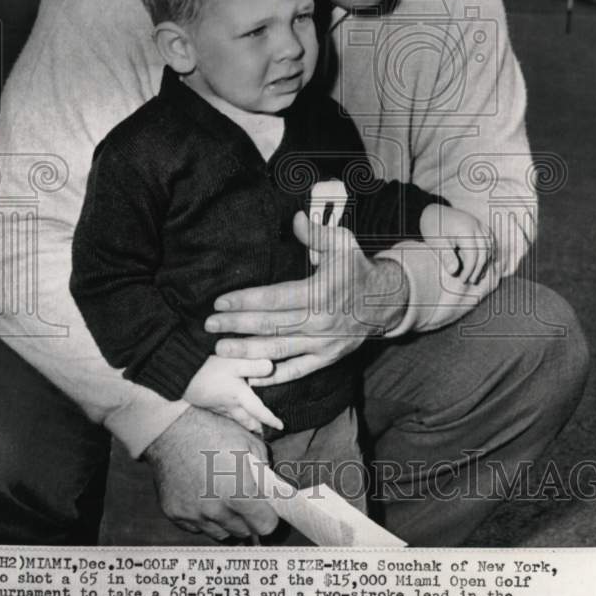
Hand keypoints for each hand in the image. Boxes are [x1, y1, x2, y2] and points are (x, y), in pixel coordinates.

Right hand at [144, 407, 277, 540]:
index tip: (266, 510)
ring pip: (220, 532)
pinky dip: (203, 517)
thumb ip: (263, 469)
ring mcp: (193, 514)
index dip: (268, 517)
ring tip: (222, 495)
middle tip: (244, 498)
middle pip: (243, 532)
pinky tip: (202, 494)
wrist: (170, 427)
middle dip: (248, 518)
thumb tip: (269, 486)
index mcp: (238, 493)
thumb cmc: (210, 429)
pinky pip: (197, 526)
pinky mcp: (175, 514)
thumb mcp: (248, 442)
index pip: (264, 526)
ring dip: (226, 520)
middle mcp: (215, 510)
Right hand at [182, 355, 282, 434]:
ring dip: (244, 422)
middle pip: (246, 420)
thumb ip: (253, 364)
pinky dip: (231, 415)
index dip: (271, 419)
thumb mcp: (233, 362)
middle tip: (264, 432)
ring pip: (234, 418)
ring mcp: (215, 405)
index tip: (281, 426)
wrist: (178, 373)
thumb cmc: (208, 368)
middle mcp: (228, 404)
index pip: (259, 411)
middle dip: (256, 426)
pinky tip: (230, 411)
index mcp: (239, 396)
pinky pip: (223, 413)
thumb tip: (271, 366)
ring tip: (251, 426)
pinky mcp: (205, 401)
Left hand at [205, 211, 408, 386]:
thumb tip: (294, 218)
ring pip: (280, 350)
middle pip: (271, 325)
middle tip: (209, 324)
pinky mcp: (328, 358)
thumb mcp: (342, 244)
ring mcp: (324, 343)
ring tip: (220, 349)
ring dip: (247, 352)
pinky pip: (298, 370)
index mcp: (321, 292)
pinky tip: (251, 377)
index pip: (275, 298)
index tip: (221, 301)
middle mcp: (320, 321)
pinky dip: (275, 376)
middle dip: (237, 325)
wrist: (386, 301)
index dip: (246, 301)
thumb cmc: (357, 269)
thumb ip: (316, 233)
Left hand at [420, 204, 494, 284]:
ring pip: (490, 244)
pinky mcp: (478, 224)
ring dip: (486, 260)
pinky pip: (489, 238)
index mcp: (465, 230)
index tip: (463, 280)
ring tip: (478, 274)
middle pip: (485, 251)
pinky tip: (483, 261)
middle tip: (472, 281)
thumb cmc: (432, 228)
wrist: (430, 211)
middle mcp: (475, 225)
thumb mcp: (436, 243)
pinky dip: (488, 250)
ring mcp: (478, 223)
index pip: (473, 254)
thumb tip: (454, 272)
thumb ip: (446, 257)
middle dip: (479, 268)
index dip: (470, 270)